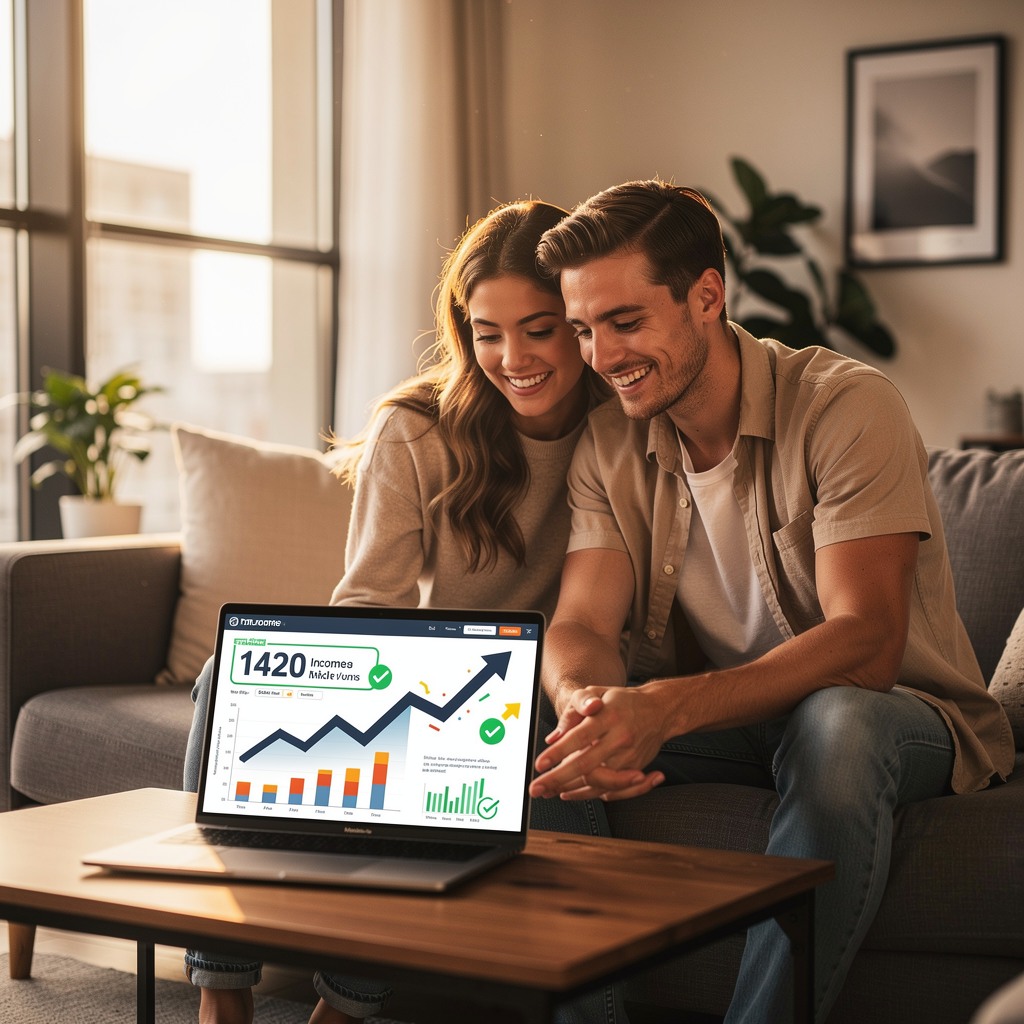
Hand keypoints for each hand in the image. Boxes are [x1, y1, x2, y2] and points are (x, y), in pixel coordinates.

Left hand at [530, 686, 665, 801]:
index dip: (559, 752)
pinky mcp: (635, 768)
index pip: (580, 736)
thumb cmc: (622, 701)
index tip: (540, 764)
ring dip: (571, 790)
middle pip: (587, 764)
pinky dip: (588, 794)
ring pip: (597, 781)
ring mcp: (630, 756)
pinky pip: (610, 789)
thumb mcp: (596, 693)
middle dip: (558, 778)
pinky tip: (570, 793)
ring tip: (549, 791)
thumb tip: (553, 738)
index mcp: (609, 715)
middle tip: (537, 788)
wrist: (659, 709)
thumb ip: (573, 711)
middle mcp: (620, 737)